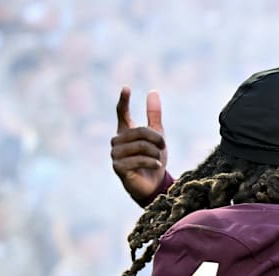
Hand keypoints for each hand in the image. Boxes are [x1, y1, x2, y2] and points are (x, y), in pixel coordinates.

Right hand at [111, 86, 167, 201]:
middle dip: (156, 139)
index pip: (122, 113)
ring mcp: (115, 154)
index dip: (124, 100)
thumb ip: (153, 115)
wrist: (153, 185)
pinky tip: (156, 166)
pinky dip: (151, 162)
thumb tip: (153, 91)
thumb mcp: (157, 136)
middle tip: (163, 147)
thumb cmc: (153, 159)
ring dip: (155, 153)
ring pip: (141, 146)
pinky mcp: (118, 167)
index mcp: (125, 132)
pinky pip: (138, 159)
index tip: (127, 87)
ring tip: (158, 159)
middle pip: (140, 132)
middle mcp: (117, 141)